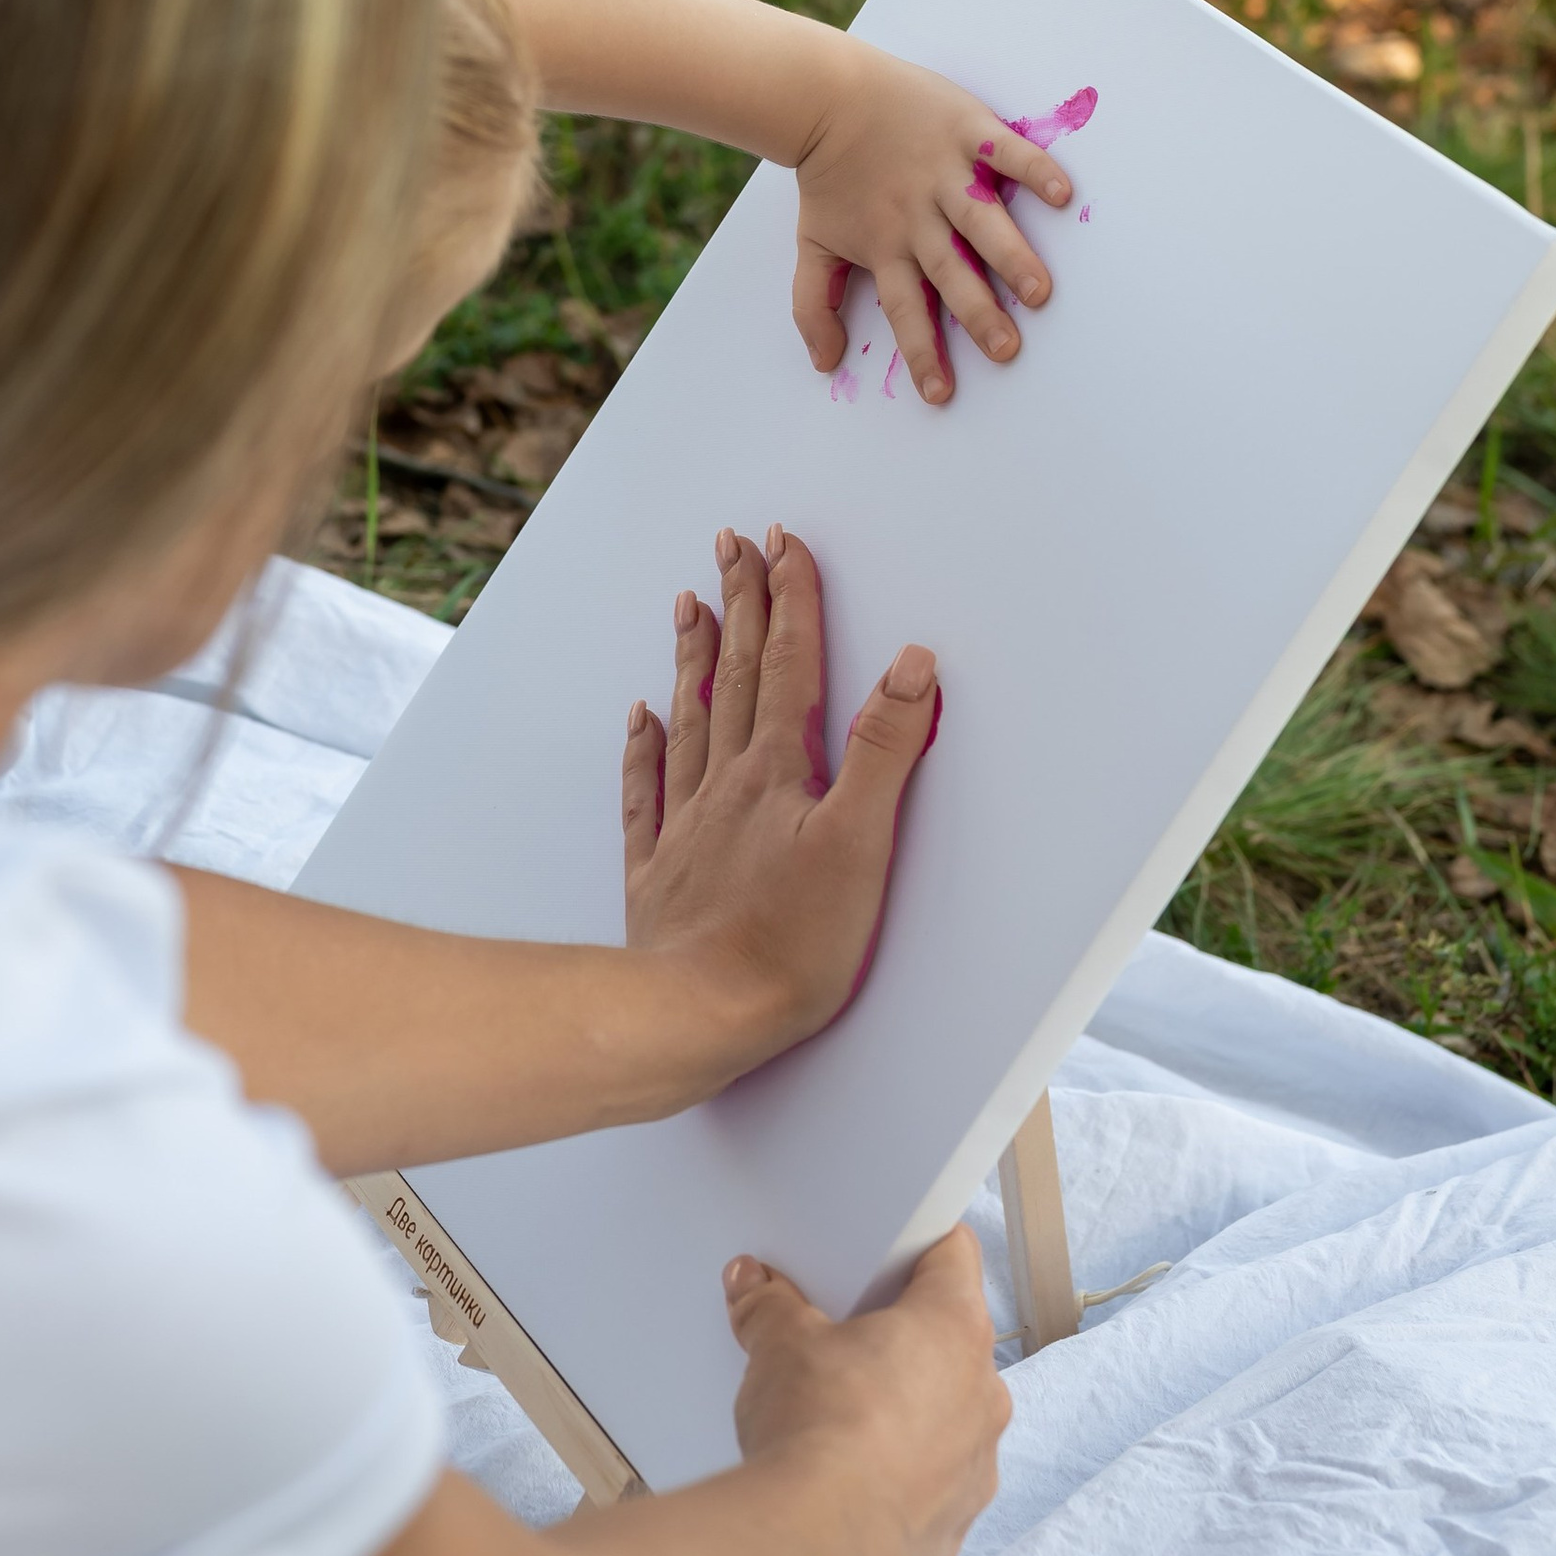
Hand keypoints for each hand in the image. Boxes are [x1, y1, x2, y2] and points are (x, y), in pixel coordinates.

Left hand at [621, 525, 937, 1067]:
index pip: (792, 667)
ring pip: (691, 721)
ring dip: (697, 658)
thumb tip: (913, 664)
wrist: (699, 1013)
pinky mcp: (659, 873)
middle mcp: (727, 785)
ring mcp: (688, 826)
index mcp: (778, 774)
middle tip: (732, 544)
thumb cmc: (791, 942)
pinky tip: (642, 715)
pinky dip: (645, 746)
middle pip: (738, 677)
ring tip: (689, 603)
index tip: (784, 542)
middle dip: (742, 605)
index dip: (791, 600)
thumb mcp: (862, 842)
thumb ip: (886, 750)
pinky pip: (647, 791)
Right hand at [724, 1228, 1006, 1555]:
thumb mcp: (778, 1344)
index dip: (916, 1244)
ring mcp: (976, 1464)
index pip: (953, 1255)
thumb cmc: (820, 1431)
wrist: (818, 1546)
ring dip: (903, 1409)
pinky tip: (846, 1478)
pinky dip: (898, 1473)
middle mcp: (982, 1393)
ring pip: (945, 1414)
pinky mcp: (955, 1524)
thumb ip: (770, 1307)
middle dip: (897, 1335)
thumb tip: (755, 1289)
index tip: (884, 1250)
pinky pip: (932, 1480)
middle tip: (841, 1336)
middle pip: (948, 1339)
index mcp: (954, 1327)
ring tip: (836, 1415)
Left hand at [791, 39, 1074, 403]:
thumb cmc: (826, 174)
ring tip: (1038, 290)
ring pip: (981, 220)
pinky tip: (1061, 194)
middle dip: (977, 313)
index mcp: (886, 245)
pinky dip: (1033, 170)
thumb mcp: (812, 241)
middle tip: (1006, 348)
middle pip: (949, 272)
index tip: (941, 393)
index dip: (921, 351)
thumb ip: (814, 303)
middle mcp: (917, 215)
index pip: (905, 308)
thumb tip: (823, 364)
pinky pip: (1005, 152)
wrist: (825, 96)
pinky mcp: (965, 130)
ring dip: (1010, 255)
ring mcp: (943, 172)